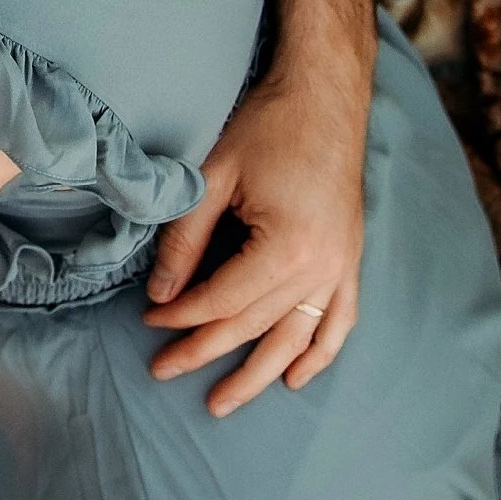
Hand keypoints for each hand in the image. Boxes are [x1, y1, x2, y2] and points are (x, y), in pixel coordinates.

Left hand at [142, 61, 367, 415]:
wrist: (326, 97)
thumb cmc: (267, 128)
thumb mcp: (213, 177)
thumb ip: (185, 240)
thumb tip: (162, 294)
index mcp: (287, 248)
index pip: (222, 301)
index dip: (182, 317)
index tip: (149, 322)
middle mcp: (322, 267)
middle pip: (254, 326)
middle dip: (205, 352)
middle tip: (163, 372)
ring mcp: (342, 267)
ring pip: (296, 339)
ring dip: (258, 374)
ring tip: (223, 402)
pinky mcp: (351, 259)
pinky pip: (340, 321)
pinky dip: (319, 354)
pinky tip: (295, 379)